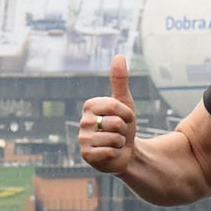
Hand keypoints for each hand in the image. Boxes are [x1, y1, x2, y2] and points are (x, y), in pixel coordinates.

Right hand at [80, 55, 136, 174]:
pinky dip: (116, 153)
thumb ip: (120, 80)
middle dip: (124, 130)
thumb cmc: (124, 126)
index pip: (114, 105)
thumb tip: (119, 56)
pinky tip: (111, 153)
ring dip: (120, 142)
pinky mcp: (86, 155)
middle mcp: (83, 121)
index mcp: (90, 106)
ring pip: (114, 138)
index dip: (127, 114)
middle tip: (119, 133)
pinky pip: (109, 151)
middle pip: (115, 122)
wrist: (125, 153)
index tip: (125, 118)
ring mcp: (83, 139)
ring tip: (115, 143)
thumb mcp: (125, 103)